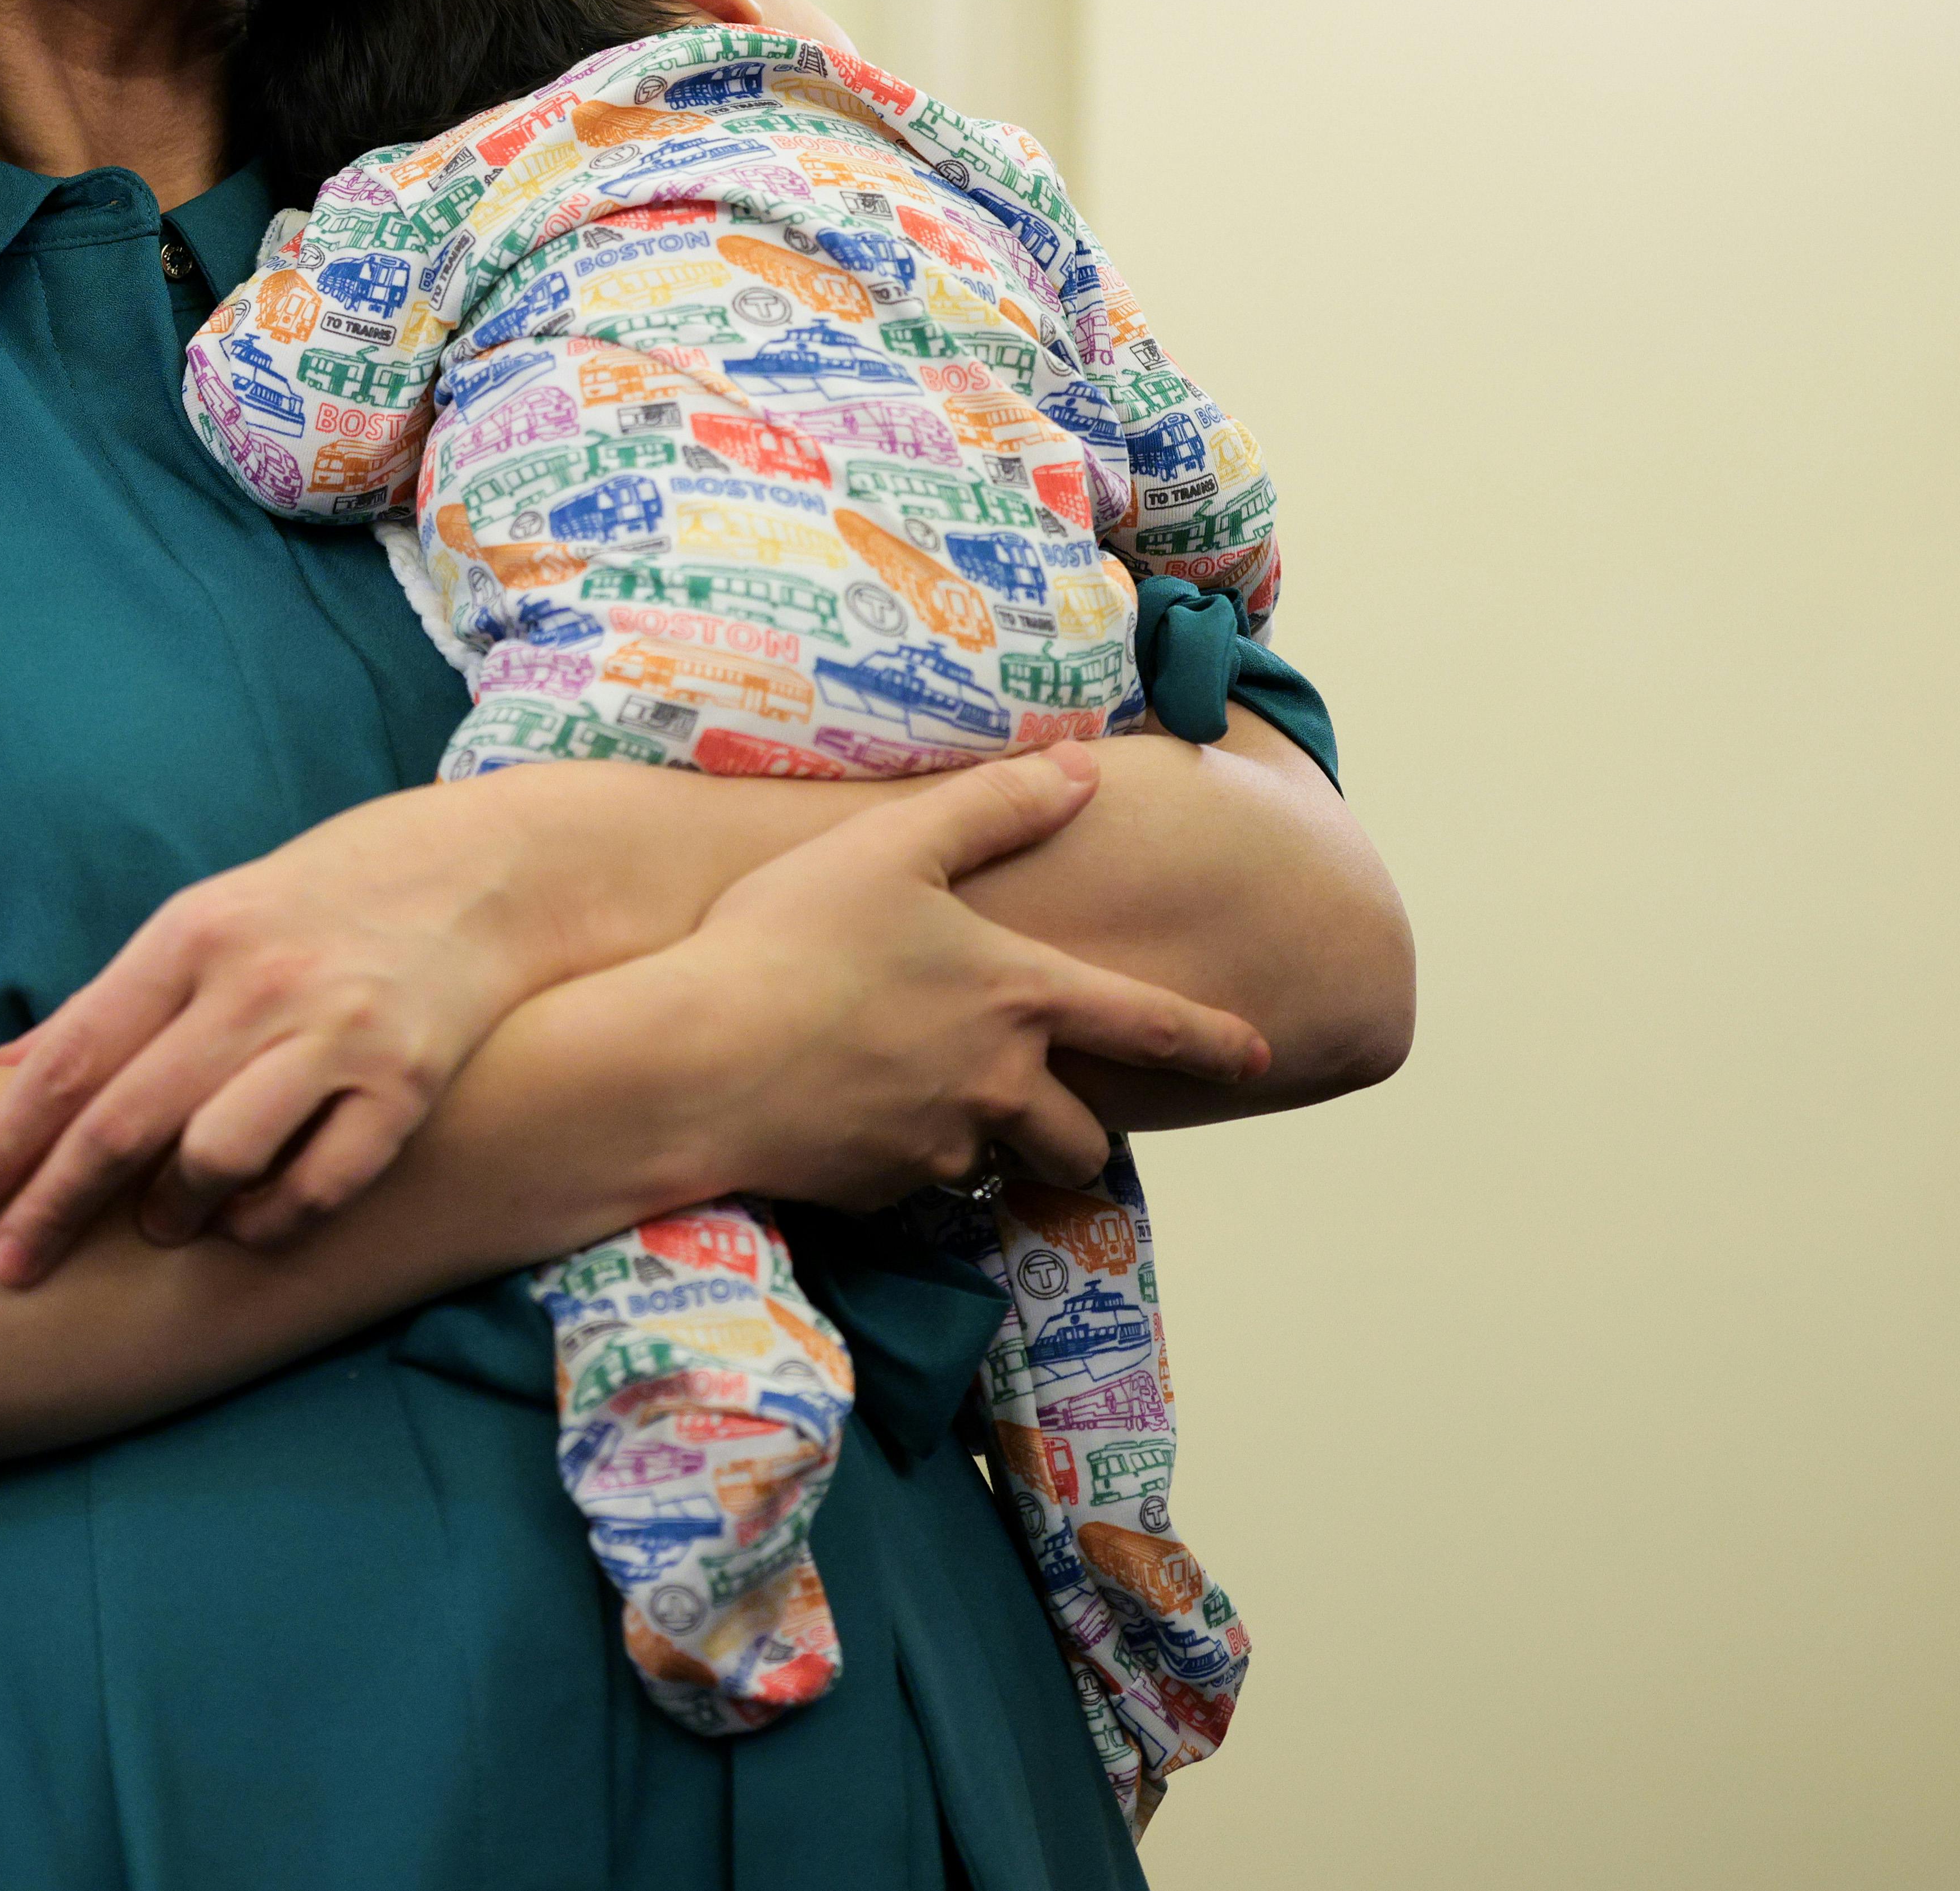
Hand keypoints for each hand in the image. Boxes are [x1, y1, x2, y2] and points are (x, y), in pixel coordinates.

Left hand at [0, 780, 597, 1286]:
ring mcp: (336, 1033)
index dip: (0, 1142)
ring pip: (216, 1157)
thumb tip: (4, 1065)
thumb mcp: (205, 919)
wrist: (479, 871)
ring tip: (159, 1229)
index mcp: (190, 936)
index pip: (69, 1059)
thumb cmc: (317, 903)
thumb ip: (112, 1000)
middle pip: (124, 1121)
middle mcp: (257, 983)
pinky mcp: (406, 1082)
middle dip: (52, 1206)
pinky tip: (248, 1225)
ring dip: (171, 1213)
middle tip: (8, 1266)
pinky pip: (318, 1183)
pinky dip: (270, 1221)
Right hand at [647, 747, 1272, 1209]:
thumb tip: (1082, 768)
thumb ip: (995, 807)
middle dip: (1081, 1133)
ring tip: (935, 1104)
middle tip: (1057, 1115)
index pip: (1153, 1027)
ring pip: (998, 1162)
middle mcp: (1001, 1084)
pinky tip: (844, 1110)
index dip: (1215, 1041)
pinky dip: (898, 1151)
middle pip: (1083, 1138)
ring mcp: (942, 1146)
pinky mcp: (879, 1191)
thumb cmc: (792, 939)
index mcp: (1021, 996)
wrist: (697, 1061)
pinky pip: (913, 1179)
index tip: (1262, 1057)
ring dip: (991, 1144)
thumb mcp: (894, 846)